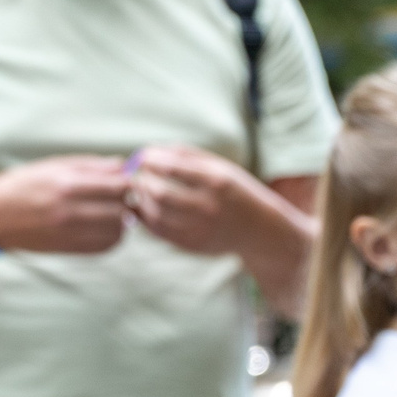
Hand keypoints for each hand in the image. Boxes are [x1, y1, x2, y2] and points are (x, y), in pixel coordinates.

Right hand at [0, 156, 131, 253]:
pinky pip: (106, 246)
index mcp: (66, 184)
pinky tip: (105, 226)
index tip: (127, 178)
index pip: (117, 185)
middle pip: (121, 208)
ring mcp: (69, 233)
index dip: (129, 181)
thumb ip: (91, 165)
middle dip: (127, 200)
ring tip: (113, 210)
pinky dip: (113, 237)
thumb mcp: (53, 166)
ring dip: (122, 220)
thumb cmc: (24, 185)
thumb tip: (124, 166)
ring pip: (118, 230)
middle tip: (122, 195)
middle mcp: (69, 211)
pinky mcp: (69, 249)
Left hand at [123, 145, 269, 257]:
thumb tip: (149, 151)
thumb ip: (186, 156)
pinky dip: (145, 216)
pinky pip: (157, 230)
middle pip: (159, 193)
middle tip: (137, 173)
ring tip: (141, 187)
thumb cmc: (235, 190)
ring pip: (154, 213)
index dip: (150, 159)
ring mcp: (199, 229)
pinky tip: (146, 205)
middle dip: (142, 180)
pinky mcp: (190, 245)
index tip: (143, 155)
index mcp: (217, 182)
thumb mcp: (220, 167)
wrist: (260, 230)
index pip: (172, 167)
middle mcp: (208, 207)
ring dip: (141, 198)